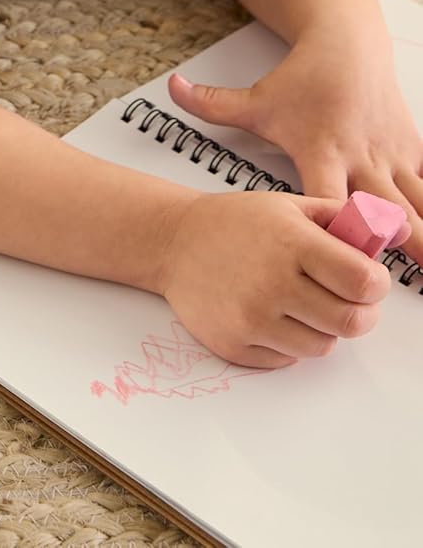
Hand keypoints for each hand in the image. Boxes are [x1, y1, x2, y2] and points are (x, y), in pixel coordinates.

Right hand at [159, 189, 395, 367]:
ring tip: (302, 302)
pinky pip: (288, 359)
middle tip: (345, 297)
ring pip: (323, 346)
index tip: (368, 279)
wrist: (174, 242)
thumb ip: (342, 220)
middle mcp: (272, 284)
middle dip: (358, 311)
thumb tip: (392, 230)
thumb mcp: (289, 206)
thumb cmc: (235, 223)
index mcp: (290, 243)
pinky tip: (271, 313)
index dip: (376, 284)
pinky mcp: (235, 346)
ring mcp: (251, 319)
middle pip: (351, 323)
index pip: (363, 283)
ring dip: (322, 328)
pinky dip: (289, 341)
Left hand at [167, 32, 422, 263]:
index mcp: (321, 152)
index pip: (329, 199)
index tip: (339, 265)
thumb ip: (213, 104)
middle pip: (387, 212)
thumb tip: (170, 88)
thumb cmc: (302, 80)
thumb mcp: (257, 97)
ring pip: (420, 204)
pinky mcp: (413, 151)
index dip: (335, 233)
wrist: (348, 44)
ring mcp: (392, 156)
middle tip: (393, 286)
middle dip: (397, 249)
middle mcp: (361, 158)